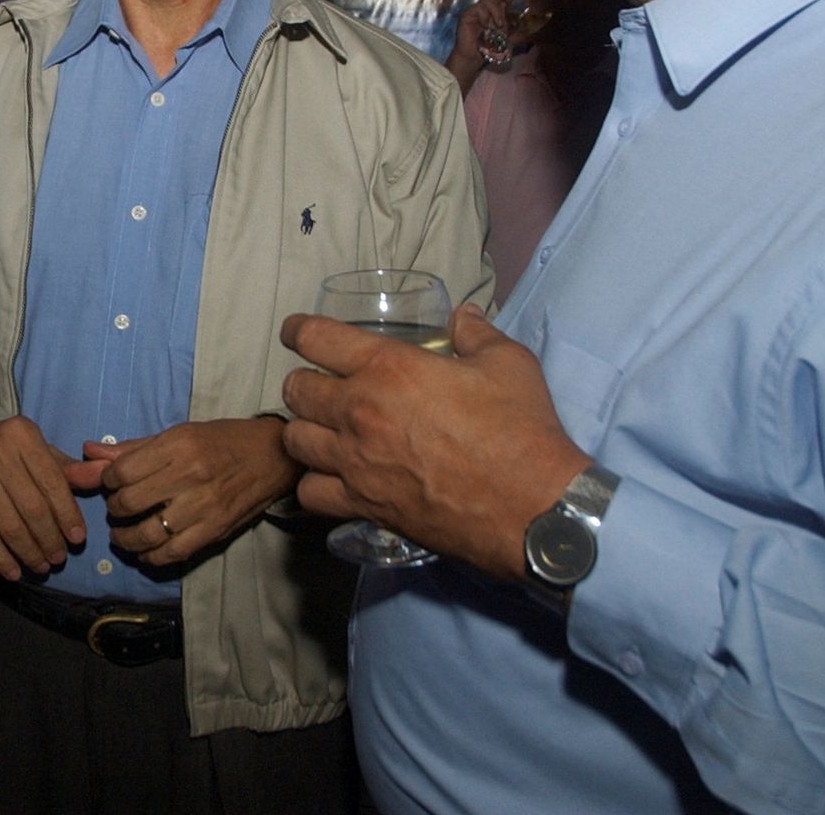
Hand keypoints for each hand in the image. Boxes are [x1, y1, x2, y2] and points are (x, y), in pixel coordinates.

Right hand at [0, 416, 89, 579]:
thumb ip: (72, 470)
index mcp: (23, 435)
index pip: (52, 482)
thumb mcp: (43, 454)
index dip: (67, 514)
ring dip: (29, 552)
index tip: (78, 539)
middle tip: (59, 558)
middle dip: (49, 538)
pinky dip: (1, 558)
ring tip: (42, 566)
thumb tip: (103, 474)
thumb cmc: (14, 454)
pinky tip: (14, 572)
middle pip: (32, 507)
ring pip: (9, 524)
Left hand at [76, 418, 299, 565]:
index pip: (122, 471)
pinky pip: (172, 553)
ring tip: (121, 533)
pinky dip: (151, 557)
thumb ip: (132, 447)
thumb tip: (88, 451)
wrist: (274, 457)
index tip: (111, 482)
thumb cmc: (224, 440)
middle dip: (114, 509)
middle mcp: (189, 475)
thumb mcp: (179, 433)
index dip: (107, 480)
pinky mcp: (214, 531)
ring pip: (146, 533)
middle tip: (117, 508)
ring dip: (125, 538)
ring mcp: (203, 506)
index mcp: (179, 445)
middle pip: (129, 502)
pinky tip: (144, 550)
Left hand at [279, 304, 588, 579]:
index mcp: (388, 367)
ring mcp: (355, 461)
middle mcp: (359, 411)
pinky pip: (309, 492)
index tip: (296, 332)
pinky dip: (314, 483)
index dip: (298, 330)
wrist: (530, 508)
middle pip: (295, 389)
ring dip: (305, 430)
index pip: (314, 338)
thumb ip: (476, 334)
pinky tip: (331, 478)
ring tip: (324, 431)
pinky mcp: (362, 504)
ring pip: (294, 440)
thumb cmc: (520, 429)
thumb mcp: (507, 364)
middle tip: (322, 386)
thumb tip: (463, 316)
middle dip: (304, 382)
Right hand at [446, 0, 518, 93]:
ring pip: (488, 0)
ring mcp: (476, 11)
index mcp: (497, 11)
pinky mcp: (467, 15)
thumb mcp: (509, 38)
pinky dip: (484, 16)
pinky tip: (486, 25)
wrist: (475, 58)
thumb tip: (533, 25)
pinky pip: (478, 8)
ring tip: (499, 24)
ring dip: (497, 11)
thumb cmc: (491, 47)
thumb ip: (519, 30)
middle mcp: (487, 9)